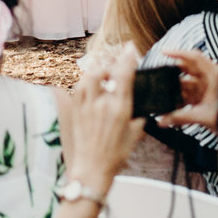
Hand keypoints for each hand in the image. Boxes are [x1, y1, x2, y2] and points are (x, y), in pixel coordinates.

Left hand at [58, 42, 144, 192]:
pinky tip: (92, 86)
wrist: (92, 168)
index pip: (124, 76)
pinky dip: (86, 81)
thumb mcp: (135, 135)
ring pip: (89, 76)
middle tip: (116, 66)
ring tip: (104, 76)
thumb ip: (139, 116)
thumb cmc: (115, 155)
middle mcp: (102, 104)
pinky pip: (79, 87)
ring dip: (98, 71)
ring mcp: (86, 106)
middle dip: (112, 64)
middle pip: (105, 72)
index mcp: (119, 109)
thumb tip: (141, 106)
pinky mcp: (76, 110)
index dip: (127, 59)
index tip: (130, 48)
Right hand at [148, 46, 217, 129]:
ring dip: (176, 89)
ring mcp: (210, 88)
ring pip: (189, 83)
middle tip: (160, 76)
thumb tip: (162, 120)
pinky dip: (182, 98)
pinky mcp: (208, 98)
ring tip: (164, 96)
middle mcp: (212, 79)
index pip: (195, 57)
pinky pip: (191, 94)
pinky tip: (173, 105)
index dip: (178, 53)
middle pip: (189, 69)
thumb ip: (180, 118)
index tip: (164, 52)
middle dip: (173, 73)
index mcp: (214, 76)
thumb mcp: (203, 116)